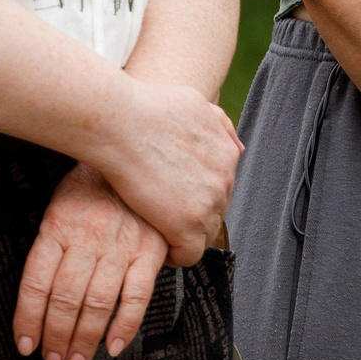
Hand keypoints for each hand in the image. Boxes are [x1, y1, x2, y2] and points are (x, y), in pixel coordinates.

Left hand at [15, 164, 166, 359]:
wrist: (137, 152)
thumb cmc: (93, 184)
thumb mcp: (61, 203)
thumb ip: (52, 243)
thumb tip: (38, 294)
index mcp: (58, 225)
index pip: (36, 282)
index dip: (28, 319)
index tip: (25, 344)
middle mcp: (87, 238)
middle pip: (64, 299)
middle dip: (55, 337)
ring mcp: (120, 246)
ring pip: (97, 303)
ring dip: (84, 340)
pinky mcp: (149, 251)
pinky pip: (136, 296)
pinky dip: (125, 326)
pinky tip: (112, 346)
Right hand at [92, 80, 238, 265]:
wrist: (121, 123)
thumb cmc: (148, 108)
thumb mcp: (195, 103)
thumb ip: (220, 125)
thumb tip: (239, 147)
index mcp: (227, 153)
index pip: (219, 186)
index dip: (196, 192)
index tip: (174, 194)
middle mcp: (224, 180)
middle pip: (214, 210)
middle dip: (191, 213)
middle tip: (163, 212)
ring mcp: (208, 205)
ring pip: (204, 234)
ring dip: (184, 235)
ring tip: (159, 231)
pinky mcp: (187, 226)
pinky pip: (190, 255)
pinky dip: (176, 255)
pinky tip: (159, 248)